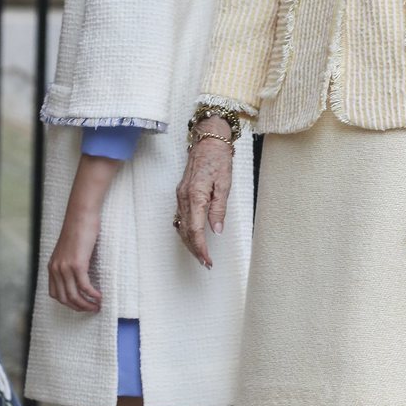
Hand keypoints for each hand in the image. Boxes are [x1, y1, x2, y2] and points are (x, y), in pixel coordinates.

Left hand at [48, 204, 102, 311]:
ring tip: (97, 306)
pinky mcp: (77, 264)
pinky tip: (99, 296)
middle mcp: (55, 269)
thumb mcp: (69, 249)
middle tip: (91, 309)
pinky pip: (84, 286)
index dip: (68, 303)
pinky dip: (92, 295)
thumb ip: (69, 262)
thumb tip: (79, 274)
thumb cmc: (78, 228)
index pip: (55, 294)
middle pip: (64, 298)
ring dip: (86, 304)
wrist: (81, 215)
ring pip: (74, 295)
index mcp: (52, 266)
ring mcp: (65, 267)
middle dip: (78, 307)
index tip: (80, 305)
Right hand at [175, 132, 233, 267]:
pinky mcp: (181, 194)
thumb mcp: (225, 184)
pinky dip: (187, 231)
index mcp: (195, 195)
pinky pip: (181, 217)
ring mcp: (180, 196)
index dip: (201, 248)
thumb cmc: (218, 160)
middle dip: (195, 249)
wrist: (208, 142)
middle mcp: (183, 197)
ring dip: (190, 242)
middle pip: (186, 231)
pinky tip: (194, 238)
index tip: (208, 260)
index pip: (195, 229)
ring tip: (201, 255)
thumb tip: (216, 230)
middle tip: (206, 263)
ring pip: (181, 226)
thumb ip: (219, 208)